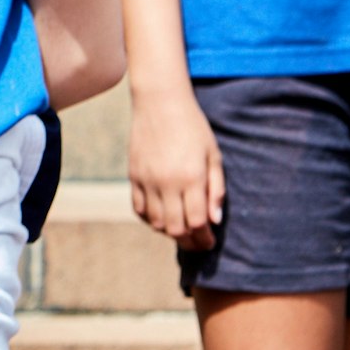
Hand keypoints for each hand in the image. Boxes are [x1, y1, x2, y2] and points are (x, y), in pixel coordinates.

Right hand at [127, 88, 223, 251]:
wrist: (160, 104)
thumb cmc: (193, 127)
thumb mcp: (213, 155)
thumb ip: (216, 189)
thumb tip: (214, 220)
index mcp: (191, 178)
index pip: (197, 221)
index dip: (204, 238)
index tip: (210, 242)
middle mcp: (167, 183)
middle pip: (176, 227)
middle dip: (189, 242)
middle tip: (198, 245)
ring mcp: (147, 181)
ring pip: (156, 222)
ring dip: (169, 232)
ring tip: (181, 232)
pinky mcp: (133, 176)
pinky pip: (139, 209)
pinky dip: (150, 220)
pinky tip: (161, 219)